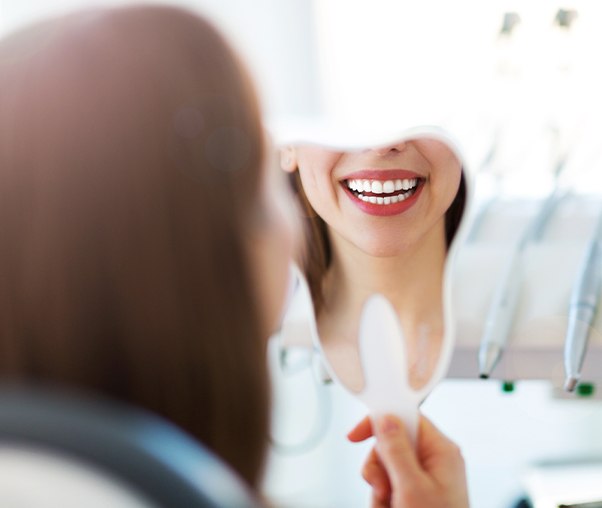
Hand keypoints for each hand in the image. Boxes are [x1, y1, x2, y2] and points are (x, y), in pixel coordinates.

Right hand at [348, 414, 468, 507]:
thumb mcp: (411, 488)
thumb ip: (396, 450)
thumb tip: (385, 419)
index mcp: (441, 451)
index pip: (406, 417)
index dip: (380, 421)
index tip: (356, 435)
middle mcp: (434, 460)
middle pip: (391, 444)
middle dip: (379, 467)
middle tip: (383, 488)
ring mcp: (425, 478)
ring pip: (385, 467)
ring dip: (380, 488)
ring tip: (390, 506)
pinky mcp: (416, 493)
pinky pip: (388, 486)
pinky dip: (384, 500)